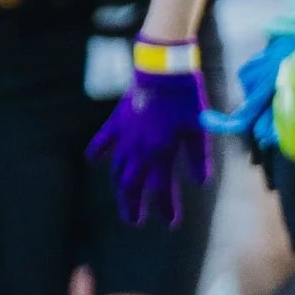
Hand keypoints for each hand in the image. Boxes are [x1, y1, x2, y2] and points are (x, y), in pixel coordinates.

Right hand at [87, 65, 210, 227]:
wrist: (163, 69)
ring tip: (122, 200)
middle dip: (134, 207)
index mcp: (161, 153)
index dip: (166, 209)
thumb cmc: (185, 98)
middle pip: (132, 187)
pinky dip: (97, 153)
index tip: (170, 224)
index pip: (162, 190)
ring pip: (117, 170)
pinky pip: (101, 141)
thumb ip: (198, 158)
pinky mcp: (116, 122)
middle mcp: (139, 150)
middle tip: (136, 222)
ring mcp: (124, 137)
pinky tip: (93, 162)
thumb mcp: (198, 128)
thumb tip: (201, 184)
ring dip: (119, 189)